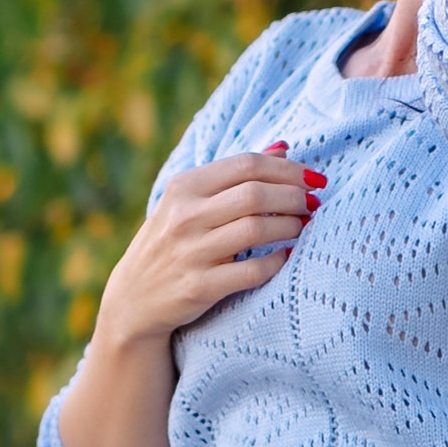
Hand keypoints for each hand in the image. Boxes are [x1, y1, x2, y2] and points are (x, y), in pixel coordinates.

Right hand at [92, 149, 324, 352]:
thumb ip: (235, 174)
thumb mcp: (190, 201)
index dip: (288, 169)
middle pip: (255, 194)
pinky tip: (286, 255)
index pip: (246, 164)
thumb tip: (283, 147)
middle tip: (313, 204)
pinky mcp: (200, 287)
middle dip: (294, 196)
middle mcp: (184, 216)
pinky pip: (252, 270)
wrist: (134, 299)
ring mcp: (191, 252)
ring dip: (290, 226)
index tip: (313, 179)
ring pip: (256, 229)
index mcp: (184, 187)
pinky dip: (276, 261)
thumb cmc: (172, 242)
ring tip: (303, 226)